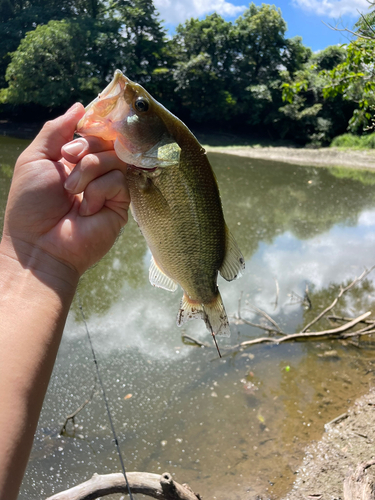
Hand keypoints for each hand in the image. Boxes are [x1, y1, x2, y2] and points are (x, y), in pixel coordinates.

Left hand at [0, 103, 129, 283]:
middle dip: (85, 149)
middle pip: (107, 141)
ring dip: (87, 171)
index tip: (83, 127)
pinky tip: (85, 209)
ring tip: (72, 193)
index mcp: (74, 160)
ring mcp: (109, 188)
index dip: (91, 127)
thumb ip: (56, 130)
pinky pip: (118, 180)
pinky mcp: (121, 204)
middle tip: (67, 163)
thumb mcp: (35, 158)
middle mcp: (94, 172)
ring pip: (114, 158)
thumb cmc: (30, 205)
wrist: (39, 244)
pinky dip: (97, 191)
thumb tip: (80, 106)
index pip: (94, 132)